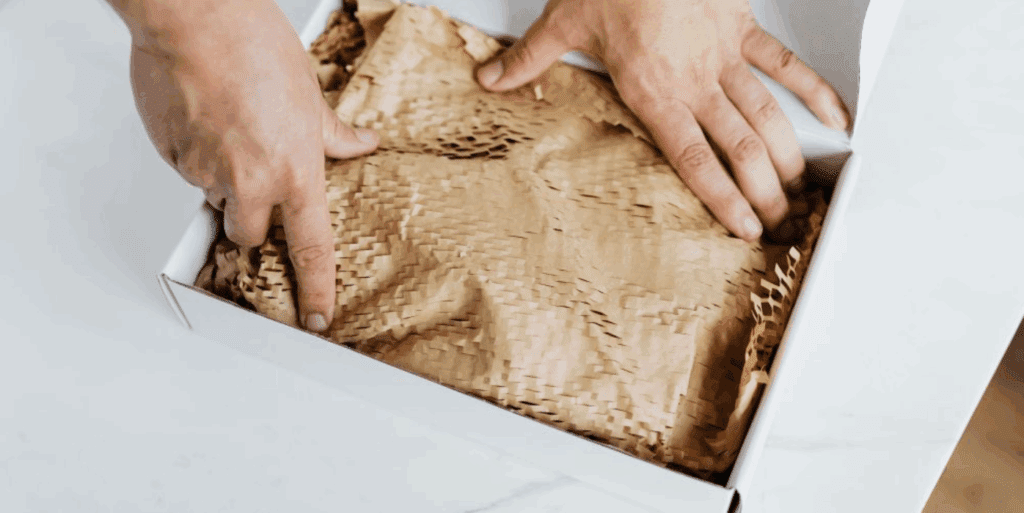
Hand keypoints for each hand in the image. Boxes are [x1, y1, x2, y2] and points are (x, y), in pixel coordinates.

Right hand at [118, 0, 377, 330]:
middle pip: (250, 235)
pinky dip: (194, 153)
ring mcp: (206, 171)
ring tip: (228, 130)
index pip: (312, 247)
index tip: (317, 316)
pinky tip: (204, 117)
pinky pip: (185, 170)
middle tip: (251, 181)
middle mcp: (252, 181)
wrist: (197, 17)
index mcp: (295, 171)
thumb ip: (333, 133)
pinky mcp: (172, 156)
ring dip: (221, 181)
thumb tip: (361, 143)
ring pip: (214, 199)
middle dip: (250, 220)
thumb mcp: (310, 94)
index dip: (316, 287)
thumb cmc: (255, 45)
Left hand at [476, 0, 847, 240]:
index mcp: (654, 92)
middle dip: (765, 191)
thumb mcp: (563, 21)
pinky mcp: (742, 26)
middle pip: (740, 149)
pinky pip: (784, 64)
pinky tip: (835, 116)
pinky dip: (814, 89)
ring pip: (766, 116)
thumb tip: (492, 79)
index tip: (745, 228)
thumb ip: (529, 60)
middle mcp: (695, 81)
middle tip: (780, 222)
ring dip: (788, 155)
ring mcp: (724, 55)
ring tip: (801, 190)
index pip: (694, 160)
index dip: (724, 199)